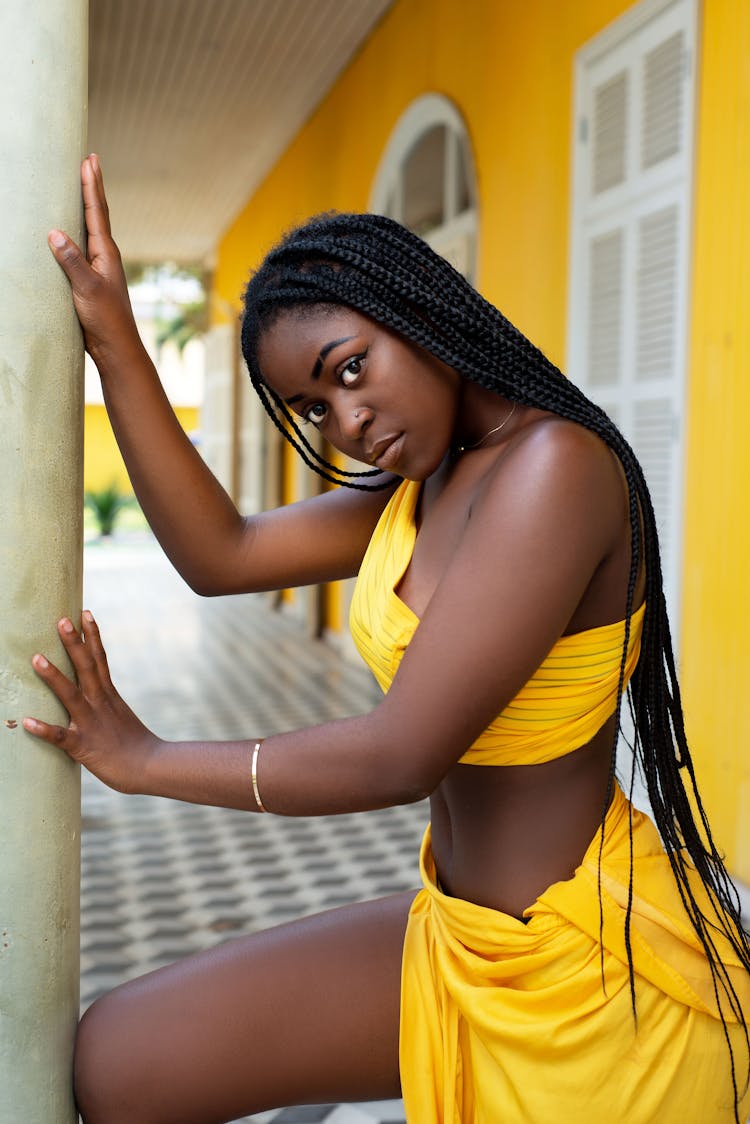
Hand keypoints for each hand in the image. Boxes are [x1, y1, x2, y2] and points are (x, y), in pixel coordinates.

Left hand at [23, 612, 158, 793]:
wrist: (152, 768)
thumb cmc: (136, 746)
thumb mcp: (120, 716)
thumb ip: (104, 704)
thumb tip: (93, 695)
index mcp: (109, 695)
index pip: (100, 659)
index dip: (92, 636)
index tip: (84, 613)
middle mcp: (100, 703)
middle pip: (86, 667)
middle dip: (73, 643)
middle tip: (61, 620)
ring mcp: (92, 724)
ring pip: (70, 695)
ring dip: (53, 677)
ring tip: (36, 659)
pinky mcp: (84, 747)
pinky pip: (61, 737)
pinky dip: (44, 729)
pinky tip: (27, 722)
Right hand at [48, 154, 138, 363]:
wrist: (115, 347)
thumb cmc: (105, 320)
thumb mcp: (86, 288)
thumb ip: (72, 261)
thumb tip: (54, 232)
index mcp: (106, 253)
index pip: (97, 211)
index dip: (91, 185)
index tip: (89, 160)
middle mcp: (105, 256)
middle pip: (97, 213)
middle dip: (92, 187)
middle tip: (90, 160)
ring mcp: (99, 267)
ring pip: (90, 229)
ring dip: (86, 206)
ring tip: (81, 186)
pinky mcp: (90, 280)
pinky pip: (82, 247)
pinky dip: (76, 231)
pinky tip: (70, 232)